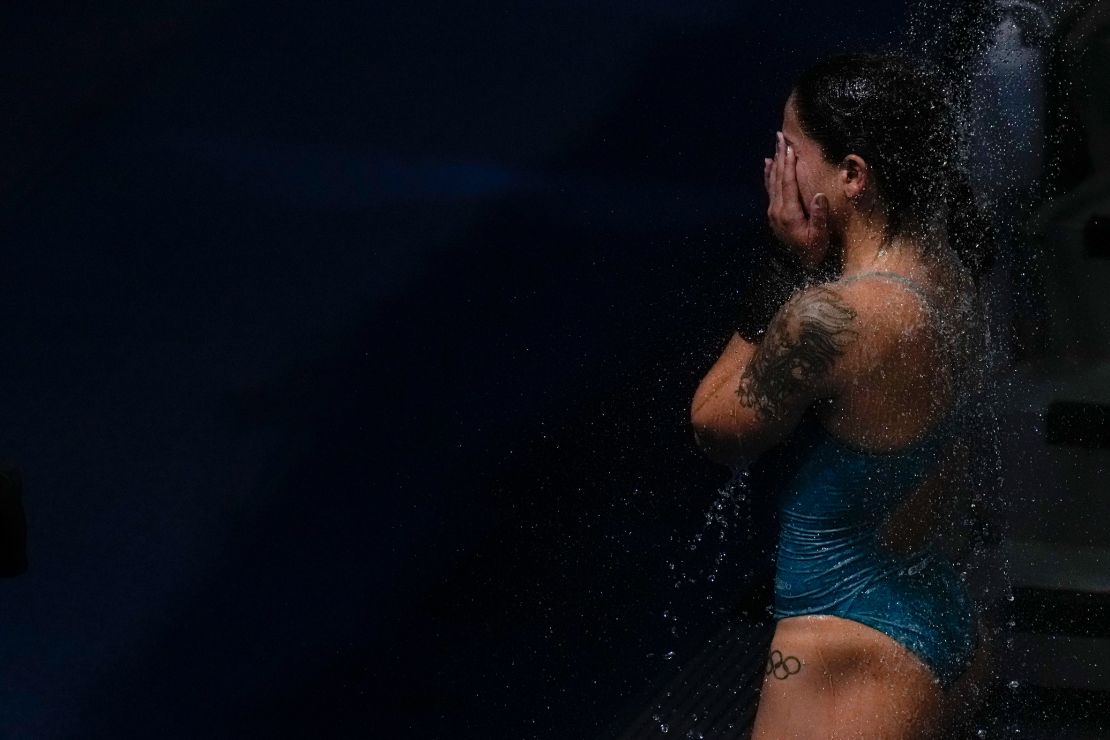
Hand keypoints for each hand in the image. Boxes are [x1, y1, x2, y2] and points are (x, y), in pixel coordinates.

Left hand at [764, 131, 829, 270]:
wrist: (803, 263)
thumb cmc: (815, 248)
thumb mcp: (820, 235)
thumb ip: (819, 216)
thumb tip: (820, 195)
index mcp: (788, 214)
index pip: (787, 184)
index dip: (788, 165)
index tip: (790, 148)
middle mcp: (777, 211)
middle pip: (777, 178)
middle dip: (779, 156)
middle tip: (780, 136)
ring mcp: (773, 212)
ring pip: (772, 182)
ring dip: (774, 162)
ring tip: (775, 145)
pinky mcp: (773, 213)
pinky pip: (770, 189)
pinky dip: (769, 175)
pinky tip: (768, 164)